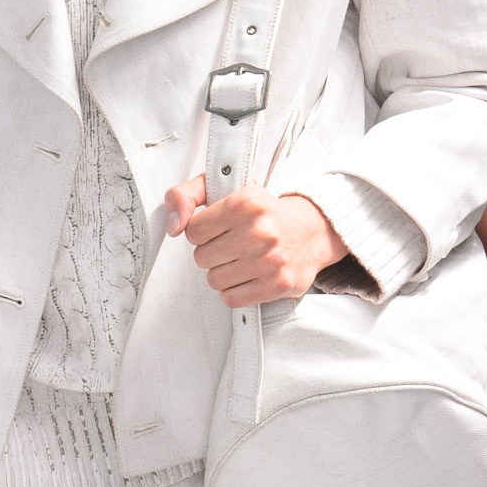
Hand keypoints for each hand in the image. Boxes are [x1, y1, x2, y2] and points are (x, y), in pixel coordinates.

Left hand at [164, 179, 346, 307]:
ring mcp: (271, 260)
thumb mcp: (225, 188)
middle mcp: (260, 231)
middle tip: (232, 245)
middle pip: (201, 258)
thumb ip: (187, 195)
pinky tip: (248, 276)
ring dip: (222, 273)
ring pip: (214, 280)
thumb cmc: (263, 211)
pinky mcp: (278, 285)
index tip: (218, 229)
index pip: (193, 231)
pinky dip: (234, 290)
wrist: (313, 230)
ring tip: (241, 260)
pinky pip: (231, 299)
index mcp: (246, 202)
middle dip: (212, 253)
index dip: (201, 232)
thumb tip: (173, 226)